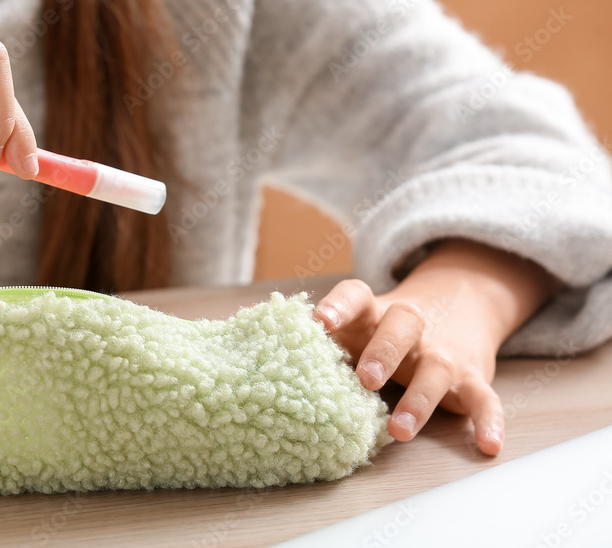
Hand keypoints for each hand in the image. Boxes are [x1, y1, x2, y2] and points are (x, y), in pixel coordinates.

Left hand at [312, 239, 560, 455]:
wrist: (457, 304)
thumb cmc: (382, 329)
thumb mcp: (355, 325)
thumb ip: (318, 338)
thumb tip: (252, 347)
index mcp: (373, 311)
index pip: (356, 295)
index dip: (338, 306)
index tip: (320, 320)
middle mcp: (410, 326)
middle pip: (401, 325)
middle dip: (383, 351)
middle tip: (365, 378)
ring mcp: (443, 352)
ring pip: (437, 368)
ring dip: (420, 399)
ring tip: (399, 429)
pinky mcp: (473, 378)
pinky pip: (485, 399)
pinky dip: (489, 421)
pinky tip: (487, 445)